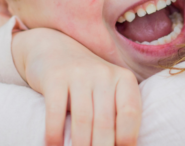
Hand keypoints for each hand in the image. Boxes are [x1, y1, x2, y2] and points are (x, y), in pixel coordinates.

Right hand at [12, 28, 140, 145]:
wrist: (54, 49)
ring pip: (82, 119)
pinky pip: (56, 111)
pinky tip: (54, 145)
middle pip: (105, 122)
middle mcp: (104, 74)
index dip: (127, 139)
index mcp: (123, 79)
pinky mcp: (55, 77)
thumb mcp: (108, 90)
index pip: (130, 114)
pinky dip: (55, 134)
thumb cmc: (87, 81)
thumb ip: (117, 115)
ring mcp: (79, 73)